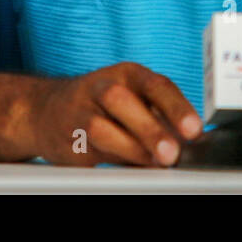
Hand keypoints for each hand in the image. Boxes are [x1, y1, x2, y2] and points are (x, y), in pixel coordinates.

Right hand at [27, 61, 203, 166]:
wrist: (47, 110)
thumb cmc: (104, 104)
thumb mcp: (133, 97)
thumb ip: (158, 115)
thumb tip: (188, 141)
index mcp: (127, 73)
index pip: (155, 84)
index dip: (176, 107)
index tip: (194, 130)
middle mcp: (102, 87)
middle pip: (122, 100)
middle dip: (149, 129)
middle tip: (172, 153)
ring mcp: (80, 111)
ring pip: (101, 128)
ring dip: (131, 148)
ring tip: (154, 163)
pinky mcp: (68, 138)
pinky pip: (90, 151)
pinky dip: (113, 161)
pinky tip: (131, 168)